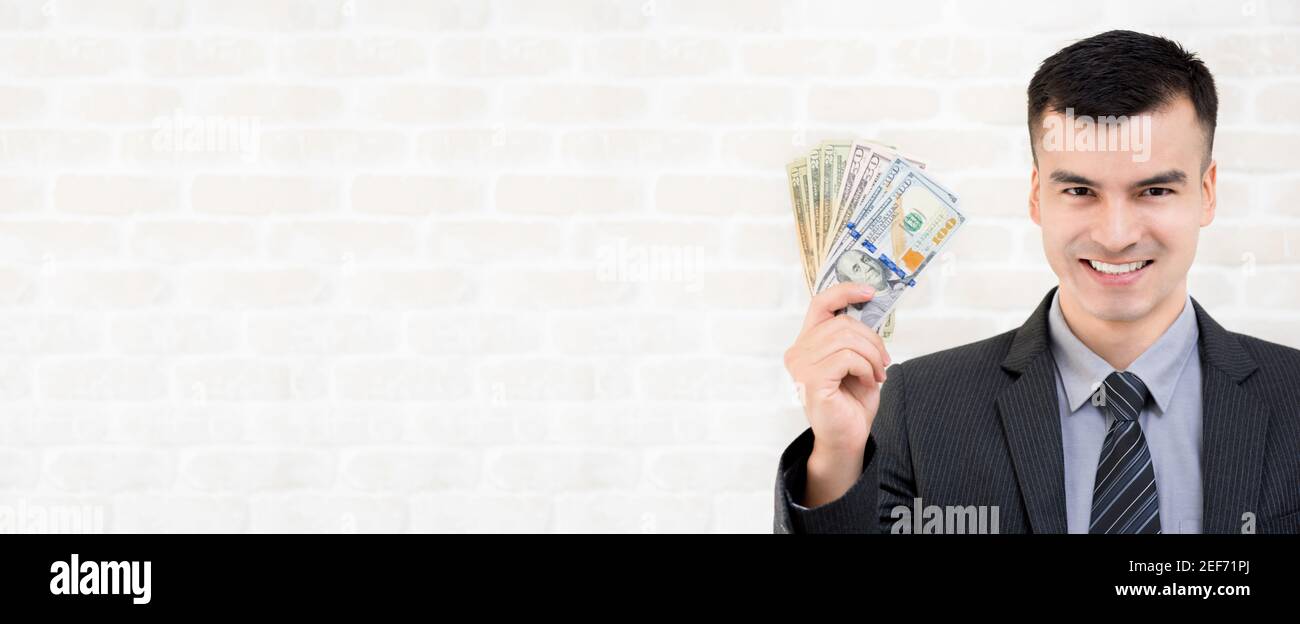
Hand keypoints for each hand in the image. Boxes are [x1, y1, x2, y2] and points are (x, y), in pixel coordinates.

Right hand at [782, 282, 890, 506]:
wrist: (846, 437)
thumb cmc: (850, 401)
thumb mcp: (855, 361)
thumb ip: (854, 337)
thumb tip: (870, 308)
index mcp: (806, 343)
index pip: (820, 304)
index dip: (845, 291)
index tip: (870, 291)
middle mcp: (798, 351)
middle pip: (842, 323)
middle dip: (872, 340)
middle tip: (884, 361)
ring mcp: (801, 366)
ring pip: (847, 339)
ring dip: (872, 356)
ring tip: (877, 373)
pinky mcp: (812, 380)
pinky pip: (848, 358)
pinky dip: (866, 368)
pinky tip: (869, 382)